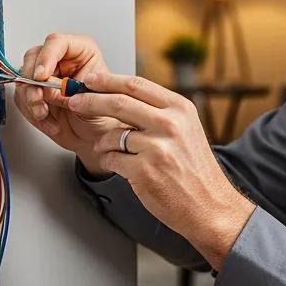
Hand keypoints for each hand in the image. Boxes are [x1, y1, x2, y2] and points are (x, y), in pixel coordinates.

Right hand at [13, 33, 121, 172]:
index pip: (57, 43)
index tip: (42, 76)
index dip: (46, 57)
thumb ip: (70, 93)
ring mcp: (46, 76)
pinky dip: (30, 111)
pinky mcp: (35, 92)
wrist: (96, 137)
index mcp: (81, 52)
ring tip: (45, 114)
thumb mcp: (93, 102)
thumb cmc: (103, 117)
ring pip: (24, 77)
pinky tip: (46, 120)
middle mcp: (61, 60)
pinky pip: (21, 97)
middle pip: (34, 56)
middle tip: (40, 99)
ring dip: (31, 99)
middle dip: (33, 81)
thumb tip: (47, 89)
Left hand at [66, 71, 255, 267]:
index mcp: (180, 109)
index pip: (136, 85)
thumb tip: (121, 96)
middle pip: (118, 103)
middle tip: (75, 102)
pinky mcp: (144, 171)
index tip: (91, 79)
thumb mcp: (187, 130)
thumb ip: (159, 112)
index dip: (108, 80)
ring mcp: (157, 148)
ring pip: (112, 135)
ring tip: (106, 150)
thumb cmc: (195, 171)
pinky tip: (121, 168)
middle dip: (89, 100)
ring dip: (102, 143)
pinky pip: (112, 159)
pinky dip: (110, 162)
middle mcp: (170, 124)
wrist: (210, 206)